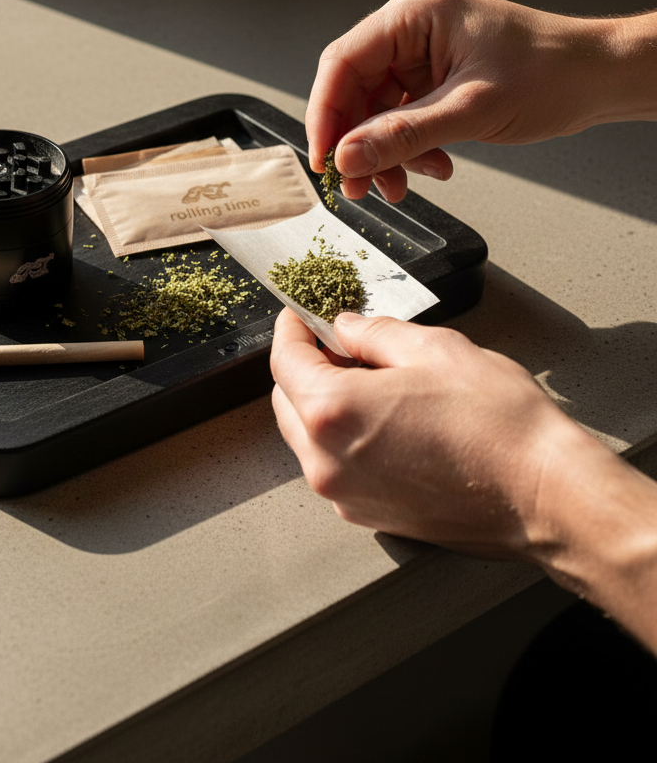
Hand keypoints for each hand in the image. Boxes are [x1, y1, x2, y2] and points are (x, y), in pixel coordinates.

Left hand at [269, 308, 574, 558]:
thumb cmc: (500, 426)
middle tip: (341, 344)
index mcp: (333, 411)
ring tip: (371, 381)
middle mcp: (326, 460)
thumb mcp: (434, 349)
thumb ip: (374, 334)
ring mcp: (344, 494)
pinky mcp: (367, 514)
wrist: (546, 497)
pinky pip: (334, 466)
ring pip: (307, 436)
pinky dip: (342, 438)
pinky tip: (384, 420)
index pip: (284, 361)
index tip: (301, 316)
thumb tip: (347, 328)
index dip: (292, 330)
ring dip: (322, 404)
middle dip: (305, 367)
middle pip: (287, 401)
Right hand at [307, 0, 656, 201]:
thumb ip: (402, 135)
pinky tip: (431, 166)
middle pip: (354, 90)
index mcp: (414, 13)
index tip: (324, 159)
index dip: (325, 115)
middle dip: (358, 143)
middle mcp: (412, 27)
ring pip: (375, 110)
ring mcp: (422, 52)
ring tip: (400, 184)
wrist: (599, 79)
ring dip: (385, 152)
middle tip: (357, 185)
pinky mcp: (434, 76)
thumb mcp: (470, 110)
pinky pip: (400, 117)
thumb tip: (347, 158)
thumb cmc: (552, 72)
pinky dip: (408, 148)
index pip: (342, 63)